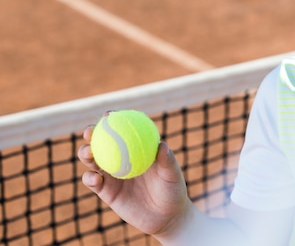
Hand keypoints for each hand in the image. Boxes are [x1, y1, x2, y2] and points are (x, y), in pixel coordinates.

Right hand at [77, 123, 192, 237]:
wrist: (166, 216)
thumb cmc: (173, 190)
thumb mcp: (172, 174)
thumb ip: (167, 160)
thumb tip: (161, 145)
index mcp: (136, 148)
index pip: (123, 130)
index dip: (113, 120)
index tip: (108, 114)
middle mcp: (121, 158)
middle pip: (101, 142)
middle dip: (91, 133)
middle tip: (89, 131)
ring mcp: (112, 174)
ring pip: (92, 160)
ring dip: (85, 153)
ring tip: (88, 152)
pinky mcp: (106, 191)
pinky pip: (93, 182)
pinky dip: (90, 178)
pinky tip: (95, 178)